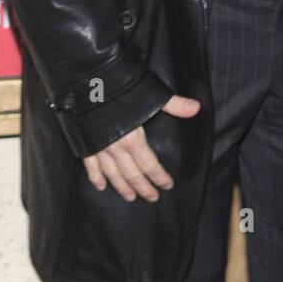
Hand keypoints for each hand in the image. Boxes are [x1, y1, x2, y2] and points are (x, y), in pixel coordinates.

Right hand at [83, 94, 200, 200]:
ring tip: (130, 197)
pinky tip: (100, 186)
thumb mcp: (151, 94)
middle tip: (152, 198)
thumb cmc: (120, 87)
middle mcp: (116, 148)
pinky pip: (90, 166)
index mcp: (133, 139)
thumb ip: (174, 105)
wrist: (86, 83)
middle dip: (143, 187)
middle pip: (132, 174)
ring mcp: (99, 148)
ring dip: (122, 187)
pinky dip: (96, 177)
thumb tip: (197, 108)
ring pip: (112, 174)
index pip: (150, 165)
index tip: (167, 185)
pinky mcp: (85, 144)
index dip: (159, 176)